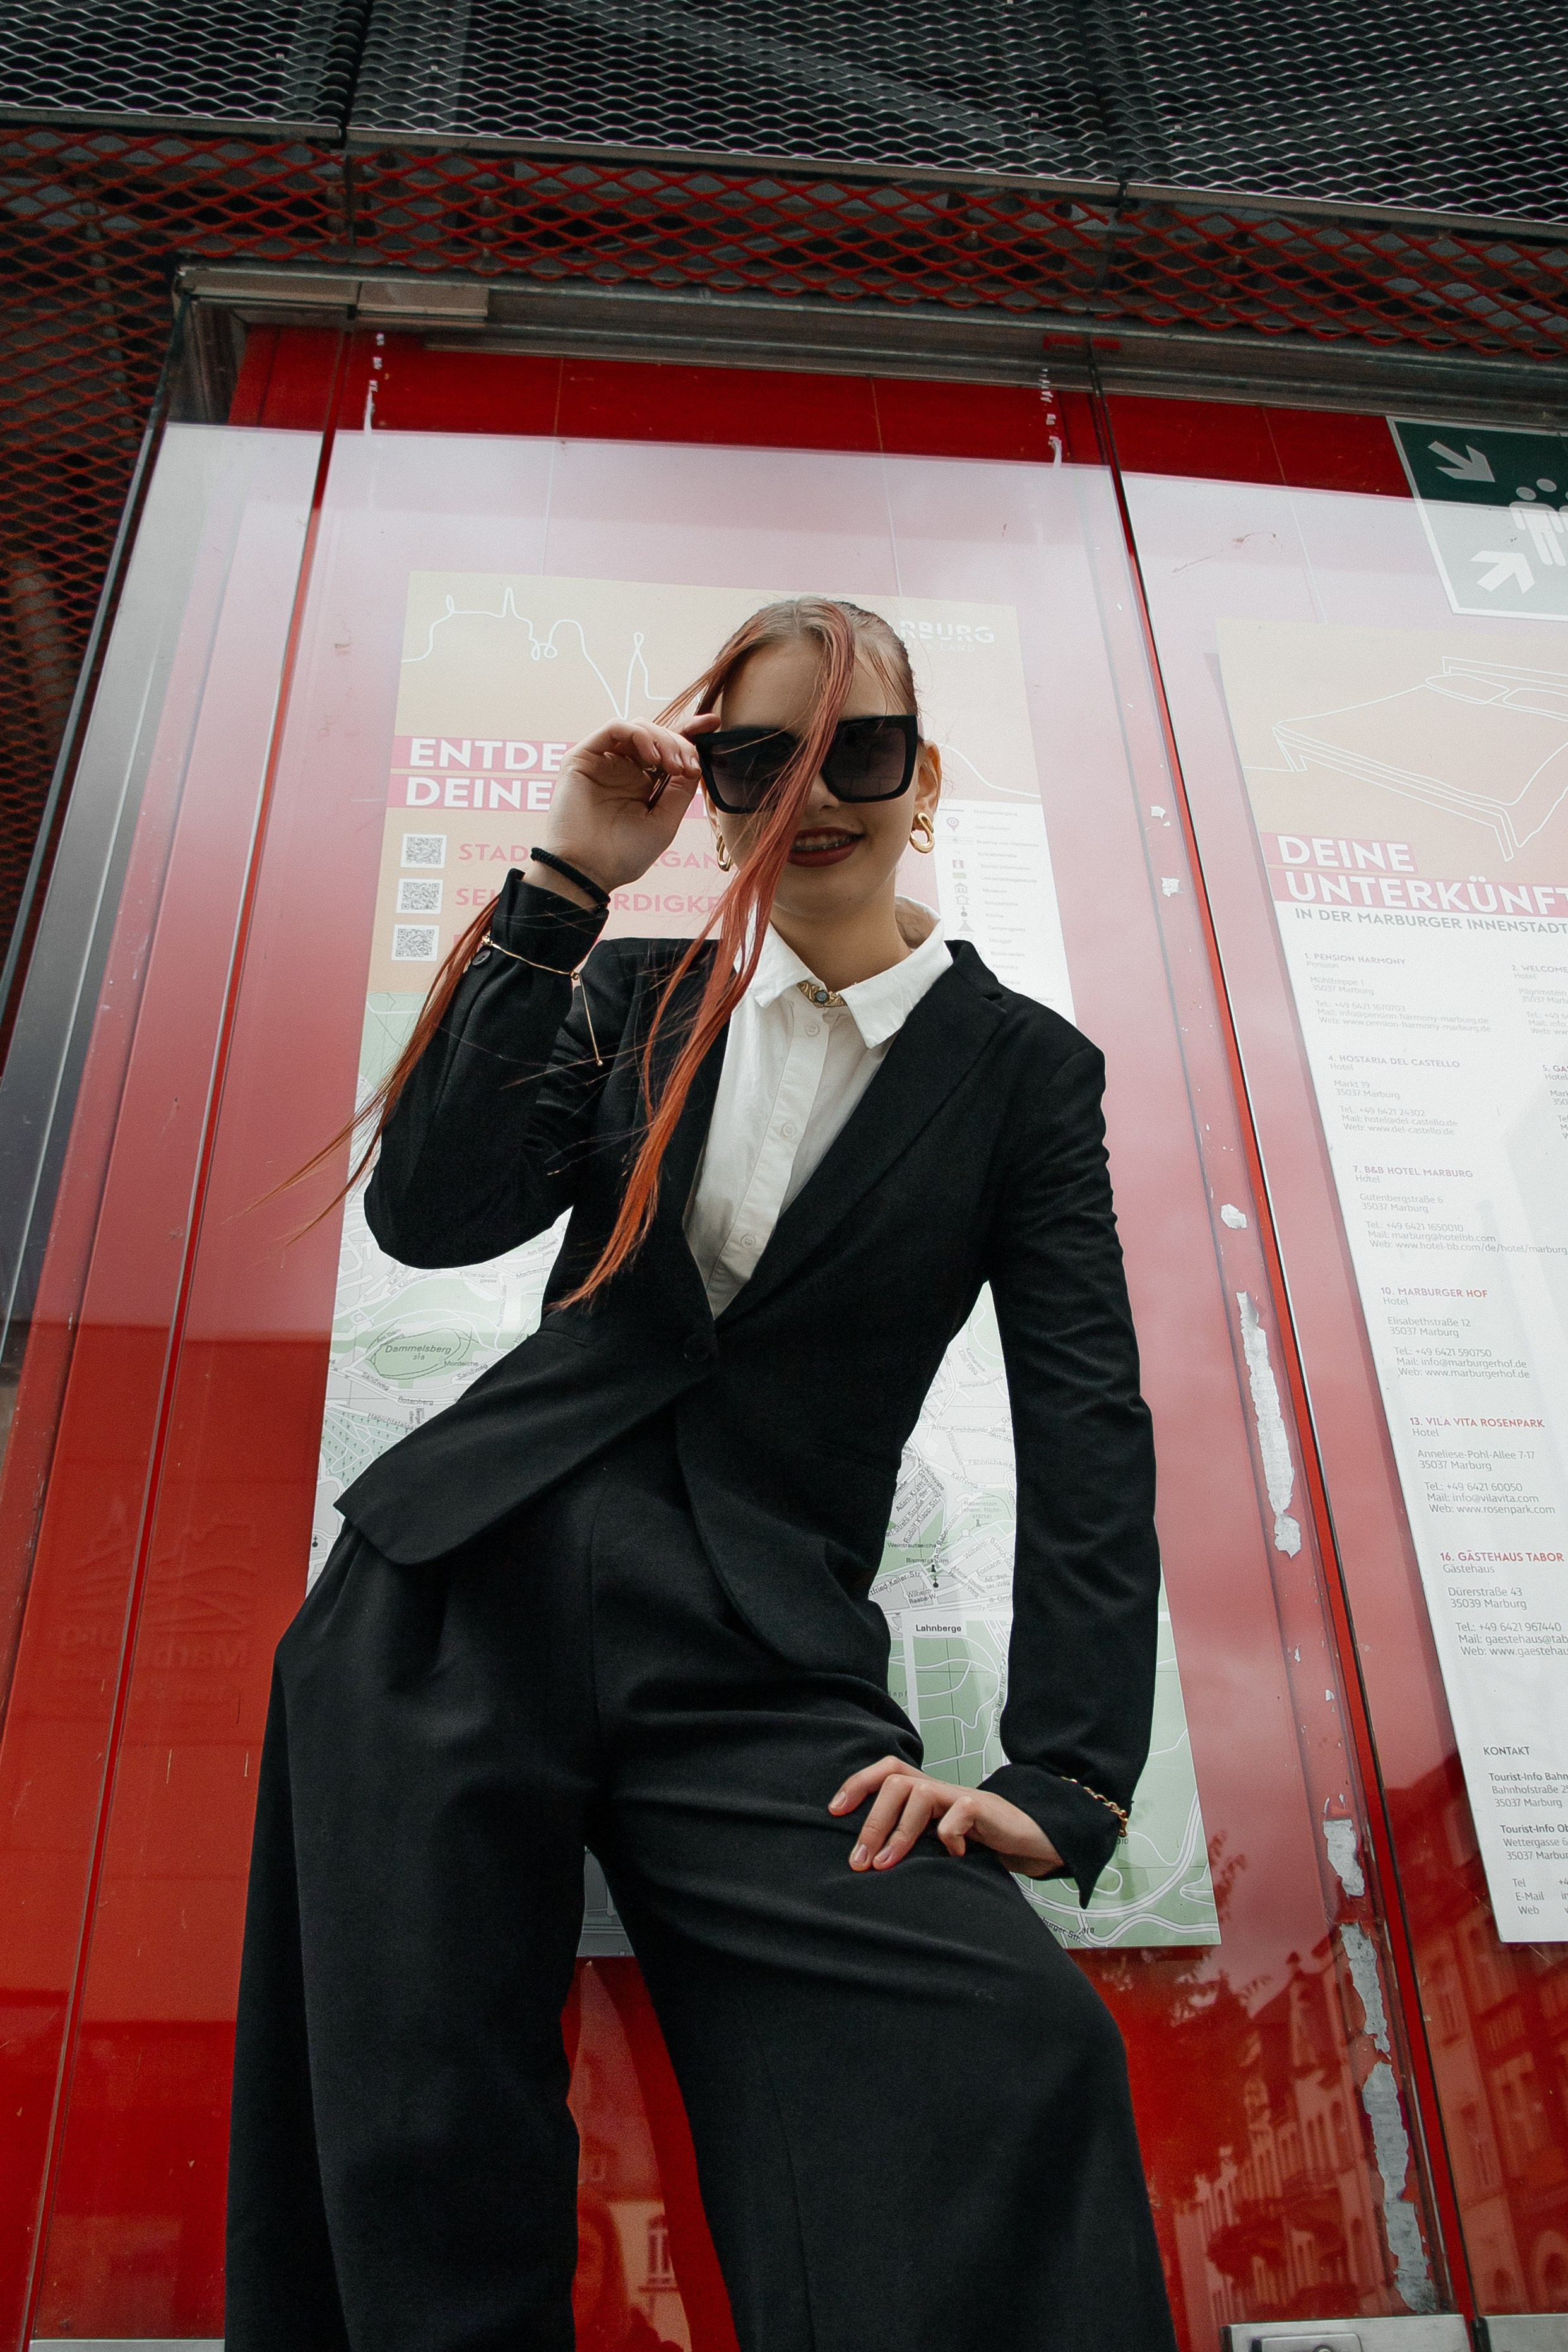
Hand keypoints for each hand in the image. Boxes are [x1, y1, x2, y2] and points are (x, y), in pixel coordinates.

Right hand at [541, 715, 720, 898]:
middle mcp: (622, 770)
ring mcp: (603, 762)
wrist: (588, 871)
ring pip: (639, 728)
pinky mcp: (582, 758)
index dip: (689, 735)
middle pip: (657, 736)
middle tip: (689, 767)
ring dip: (663, 739)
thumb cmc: (624, 855)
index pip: (667, 751)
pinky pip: (614, 728)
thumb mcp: (664, 822)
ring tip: (673, 766)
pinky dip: (638, 734)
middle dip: (681, 744)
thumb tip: (696, 763)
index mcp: (641, 785)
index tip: (713, 724)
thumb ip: (680, 792)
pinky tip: (652, 757)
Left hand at [830, 1755, 1063, 1878]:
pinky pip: (958, 1813)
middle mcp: (938, 1788)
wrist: (1029, 1838)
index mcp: (924, 1792)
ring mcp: (961, 1796)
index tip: (833, 1812)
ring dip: (898, 1831)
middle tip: (860, 1861)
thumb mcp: (936, 1841)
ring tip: (886, 1864)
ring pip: (918, 1793)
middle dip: (871, 1820)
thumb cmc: (978, 1842)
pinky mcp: (984, 1809)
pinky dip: (948, 1836)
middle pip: (895, 1782)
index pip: (886, 1770)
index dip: (857, 1783)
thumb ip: (910, 1841)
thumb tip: (865, 1864)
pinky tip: (952, 1858)